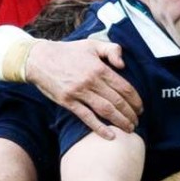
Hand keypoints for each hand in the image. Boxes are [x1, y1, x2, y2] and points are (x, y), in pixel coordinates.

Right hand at [25, 39, 142, 138]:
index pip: (124, 87)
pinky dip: (99, 128)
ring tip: (129, 129)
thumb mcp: (92, 44)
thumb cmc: (68, 52)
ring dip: (120, 121)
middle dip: (130, 113)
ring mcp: (78, 93)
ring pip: (105, 110)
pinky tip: (110, 136)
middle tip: (137, 121)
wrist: (39, 59)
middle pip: (117, 101)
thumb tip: (123, 65)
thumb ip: (111, 50)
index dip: (135, 99)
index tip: (140, 107)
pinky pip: (86, 117)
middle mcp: (91, 81)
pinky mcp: (67, 102)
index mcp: (99, 68)